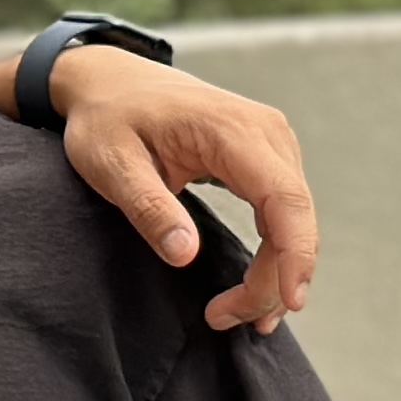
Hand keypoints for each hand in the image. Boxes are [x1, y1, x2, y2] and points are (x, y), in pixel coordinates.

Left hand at [47, 49, 320, 334]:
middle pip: (294, 217)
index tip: (285, 301)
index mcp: (233, 130)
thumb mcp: (110, 164)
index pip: (283, 199)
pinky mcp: (265, 156)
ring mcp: (271, 142)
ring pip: (294, 219)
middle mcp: (267, 133)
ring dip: (275, 270)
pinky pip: (282, 210)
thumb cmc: (105, 118)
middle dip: (274, 278)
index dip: (294, 254)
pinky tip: (258, 285)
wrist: (107, 80)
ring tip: (238, 315)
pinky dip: (274, 251)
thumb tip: (185, 255)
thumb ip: (148, 207)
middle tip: (229, 320)